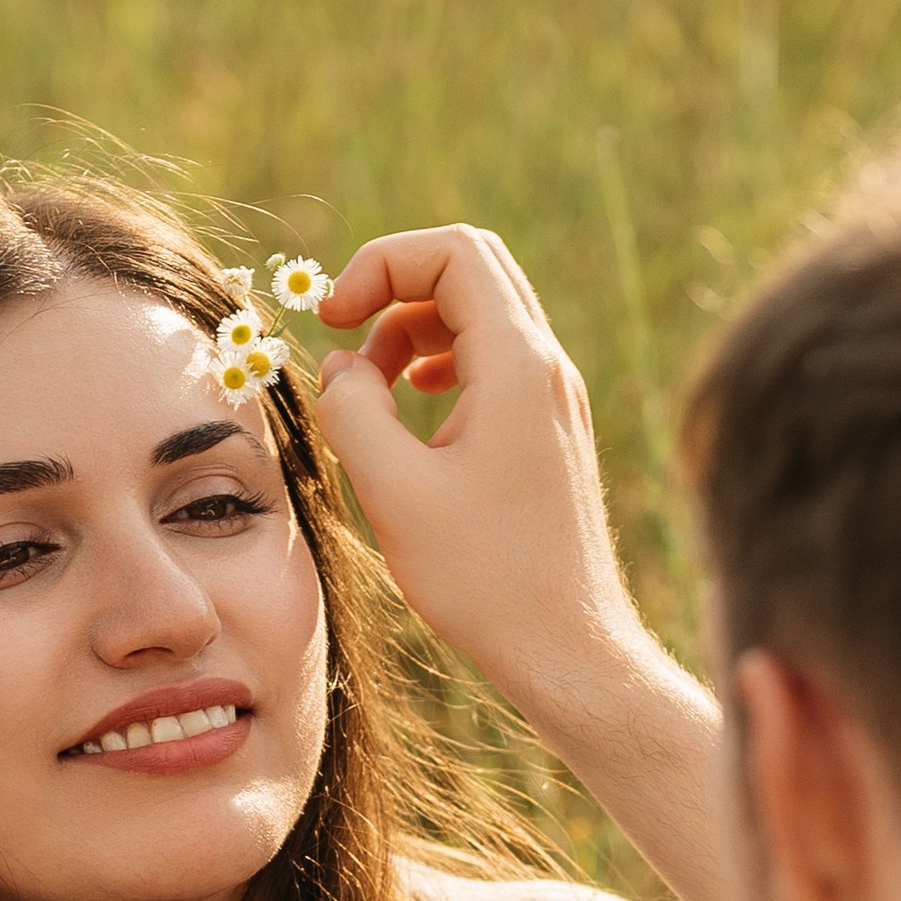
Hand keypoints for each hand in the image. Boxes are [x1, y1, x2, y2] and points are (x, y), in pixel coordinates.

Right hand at [313, 225, 654, 748]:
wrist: (569, 648)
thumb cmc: (486, 581)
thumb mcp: (394, 492)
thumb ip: (352, 410)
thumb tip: (340, 366)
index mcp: (516, 365)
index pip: (451, 252)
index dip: (379, 264)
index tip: (331, 317)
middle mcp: (547, 367)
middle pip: (471, 267)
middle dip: (396, 284)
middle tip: (344, 333)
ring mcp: (555, 398)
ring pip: (483, 313)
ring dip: (415, 327)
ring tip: (371, 384)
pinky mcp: (551, 431)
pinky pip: (496, 360)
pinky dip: (444, 361)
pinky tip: (416, 406)